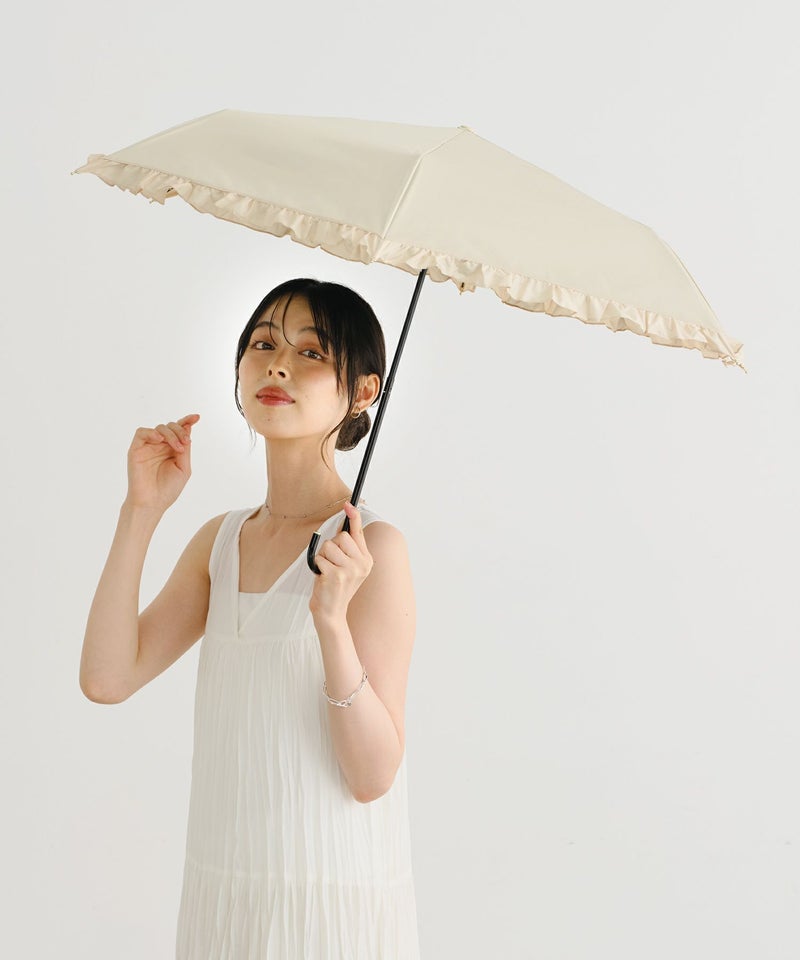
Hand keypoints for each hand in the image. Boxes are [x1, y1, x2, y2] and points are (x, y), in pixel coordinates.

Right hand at [123, 414, 199, 513]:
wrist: (152, 503)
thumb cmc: (168, 489)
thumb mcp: (183, 468)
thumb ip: (185, 449)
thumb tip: (187, 430)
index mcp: (172, 450)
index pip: (179, 431)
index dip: (187, 421)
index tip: (197, 417)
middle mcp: (160, 446)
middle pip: (170, 426)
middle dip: (180, 431)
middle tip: (185, 443)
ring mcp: (148, 447)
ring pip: (159, 428)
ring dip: (171, 434)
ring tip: (177, 447)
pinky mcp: (136, 450)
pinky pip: (141, 433)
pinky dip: (151, 433)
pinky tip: (159, 440)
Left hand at [309, 501, 373, 621]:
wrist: (331, 612)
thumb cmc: (335, 586)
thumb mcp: (346, 566)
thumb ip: (346, 548)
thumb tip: (342, 524)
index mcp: (366, 560)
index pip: (359, 533)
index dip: (354, 517)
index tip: (348, 504)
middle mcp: (361, 564)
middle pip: (342, 537)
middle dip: (331, 546)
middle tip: (332, 562)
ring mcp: (350, 570)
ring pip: (329, 546)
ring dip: (323, 557)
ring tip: (327, 571)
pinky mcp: (336, 575)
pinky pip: (320, 558)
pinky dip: (317, 566)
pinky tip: (323, 578)